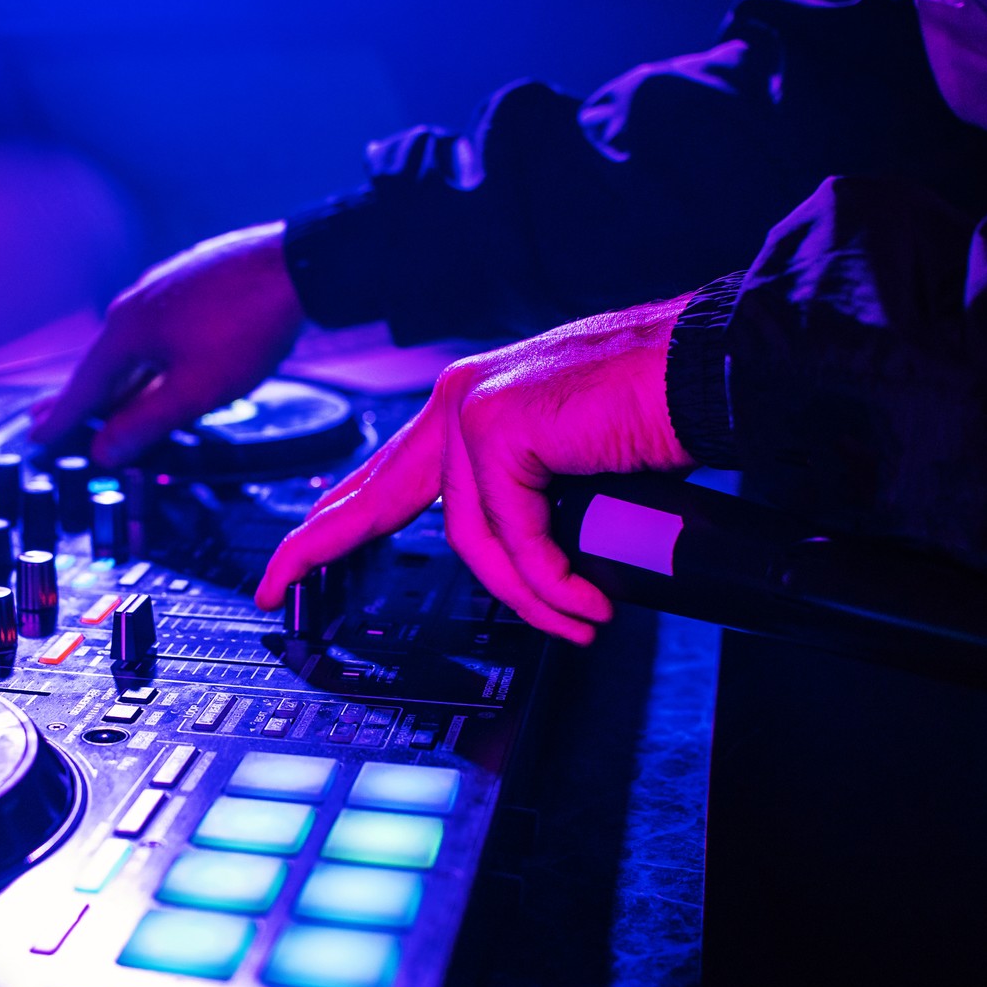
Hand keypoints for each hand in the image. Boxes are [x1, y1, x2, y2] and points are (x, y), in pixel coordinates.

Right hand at [29, 221, 304, 466]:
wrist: (297, 266)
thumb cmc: (248, 327)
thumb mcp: (195, 390)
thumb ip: (146, 423)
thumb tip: (105, 452)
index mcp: (127, 331)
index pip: (83, 387)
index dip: (61, 419)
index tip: (37, 438)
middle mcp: (135, 304)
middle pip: (101, 365)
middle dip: (78, 399)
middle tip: (47, 420)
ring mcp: (163, 290)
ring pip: (130, 348)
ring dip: (113, 380)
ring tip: (98, 403)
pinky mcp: (190, 284)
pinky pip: (154, 331)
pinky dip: (143, 358)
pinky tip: (152, 366)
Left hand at [256, 300, 694, 643]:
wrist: (712, 370)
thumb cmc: (653, 414)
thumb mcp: (567, 469)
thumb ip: (522, 501)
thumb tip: (516, 564)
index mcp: (469, 405)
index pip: (383, 474)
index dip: (333, 520)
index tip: (290, 560)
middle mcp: (460, 401)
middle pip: (377, 498)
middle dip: (318, 547)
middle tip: (274, 589)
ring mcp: (475, 409)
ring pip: (474, 539)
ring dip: (532, 593)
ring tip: (577, 617)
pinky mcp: (500, 426)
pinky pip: (512, 534)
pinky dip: (552, 577)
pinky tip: (582, 598)